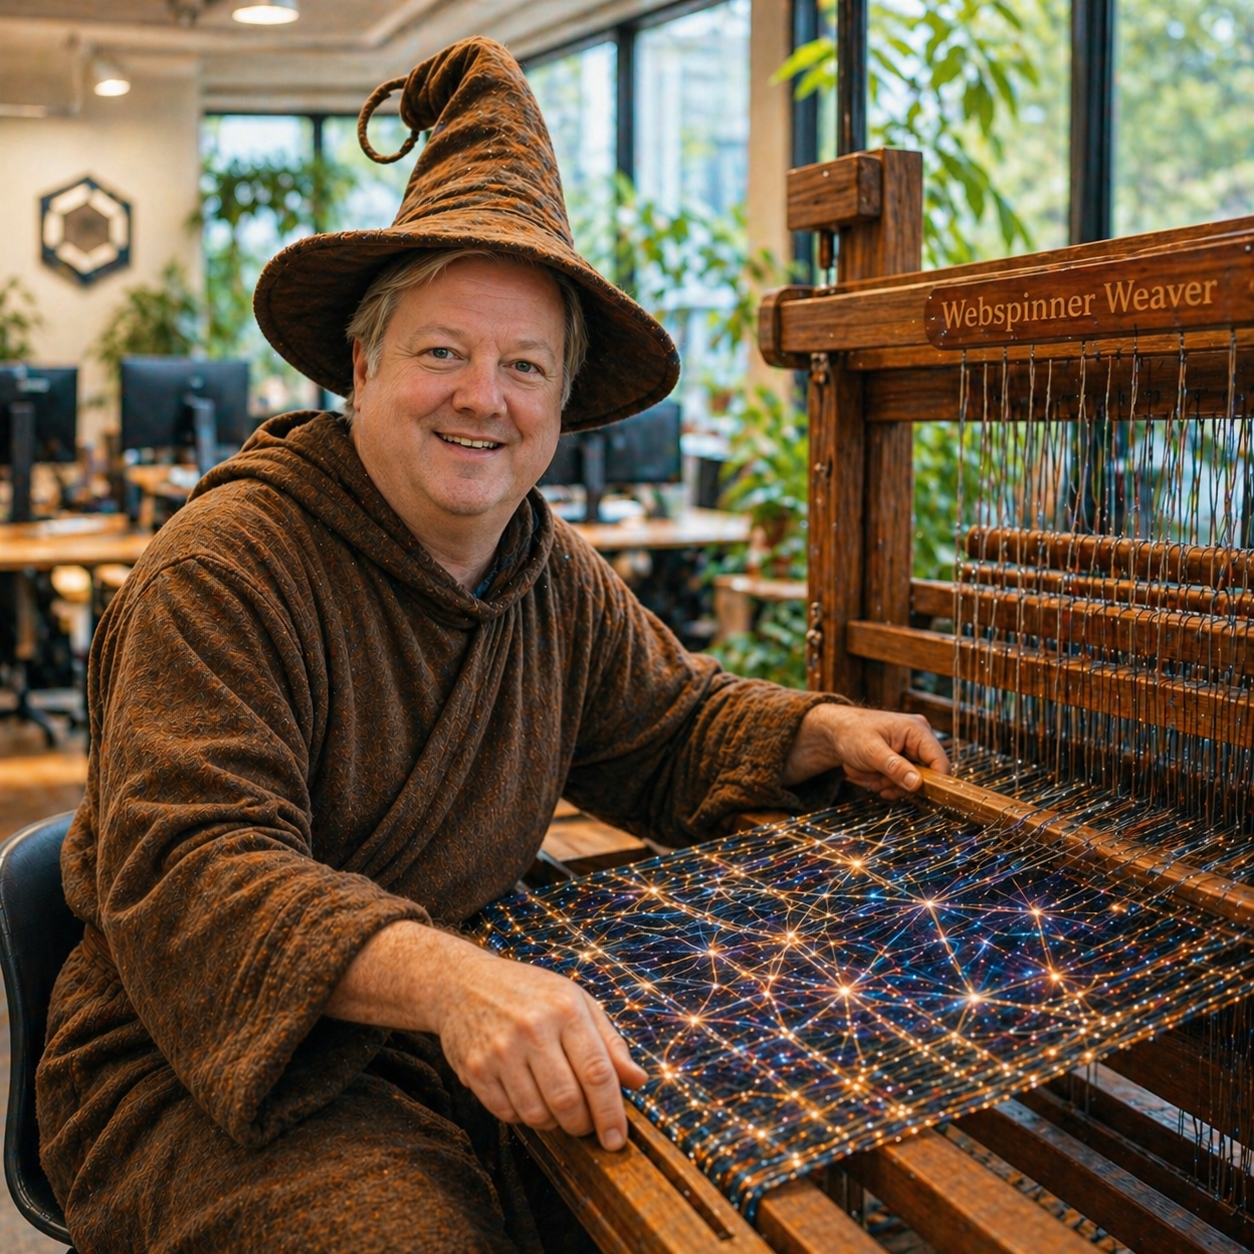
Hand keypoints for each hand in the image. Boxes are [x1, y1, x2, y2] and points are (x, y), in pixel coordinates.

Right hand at [326, 921, 645, 1150]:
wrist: (464, 983)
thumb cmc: (530, 993)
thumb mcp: (577, 1001)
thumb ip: (610, 1042)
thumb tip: (638, 1081)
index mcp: (566, 1009)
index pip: (597, 1073)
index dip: (611, 1113)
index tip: (618, 1140)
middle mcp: (534, 1029)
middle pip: (568, 1101)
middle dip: (583, 1125)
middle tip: (586, 1127)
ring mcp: (501, 1050)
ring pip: (537, 1114)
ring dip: (554, 1124)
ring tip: (557, 1111)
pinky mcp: (475, 1069)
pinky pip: (508, 1114)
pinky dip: (524, 1117)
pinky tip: (529, 1099)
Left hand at [783, 703, 949, 800]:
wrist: (835, 731)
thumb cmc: (851, 732)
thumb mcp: (871, 751)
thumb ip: (894, 767)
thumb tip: (917, 783)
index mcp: (917, 730)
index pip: (940, 762)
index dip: (932, 782)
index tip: (912, 793)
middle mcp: (919, 739)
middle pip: (925, 776)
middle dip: (899, 784)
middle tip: (877, 781)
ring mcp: (911, 749)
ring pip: (911, 782)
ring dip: (889, 784)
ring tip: (870, 774)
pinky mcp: (903, 758)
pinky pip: (901, 780)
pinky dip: (886, 782)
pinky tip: (872, 775)